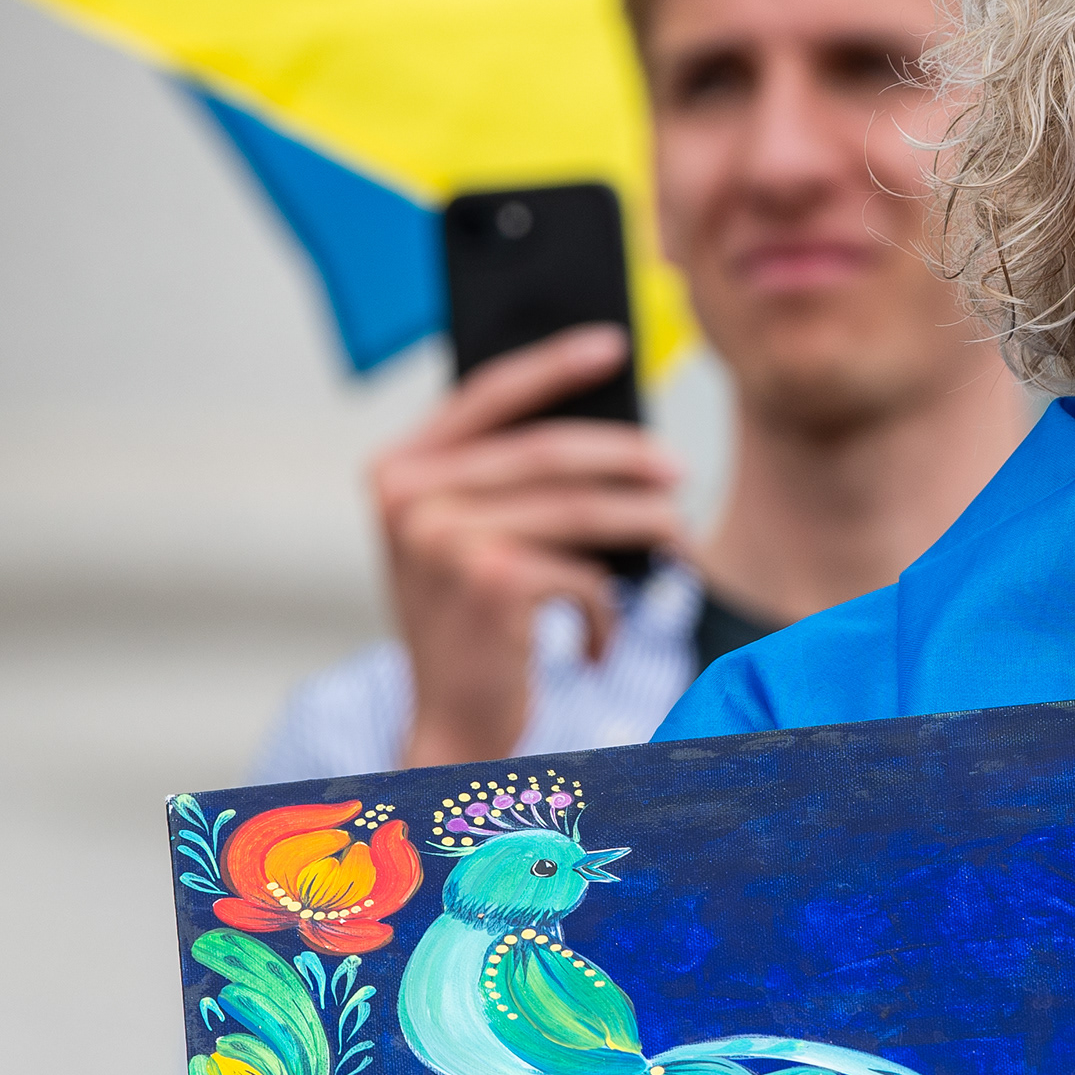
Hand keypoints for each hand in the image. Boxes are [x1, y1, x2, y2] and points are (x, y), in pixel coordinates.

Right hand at [366, 327, 680, 765]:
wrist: (449, 727)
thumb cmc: (471, 630)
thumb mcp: (467, 540)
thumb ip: (505, 481)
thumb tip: (611, 432)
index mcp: (395, 470)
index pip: (486, 394)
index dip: (554, 365)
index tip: (614, 346)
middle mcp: (408, 497)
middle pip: (550, 451)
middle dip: (627, 459)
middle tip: (678, 473)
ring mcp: (444, 538)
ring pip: (580, 511)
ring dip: (644, 526)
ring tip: (677, 541)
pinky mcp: (491, 581)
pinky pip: (582, 574)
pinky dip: (605, 610)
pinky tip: (599, 640)